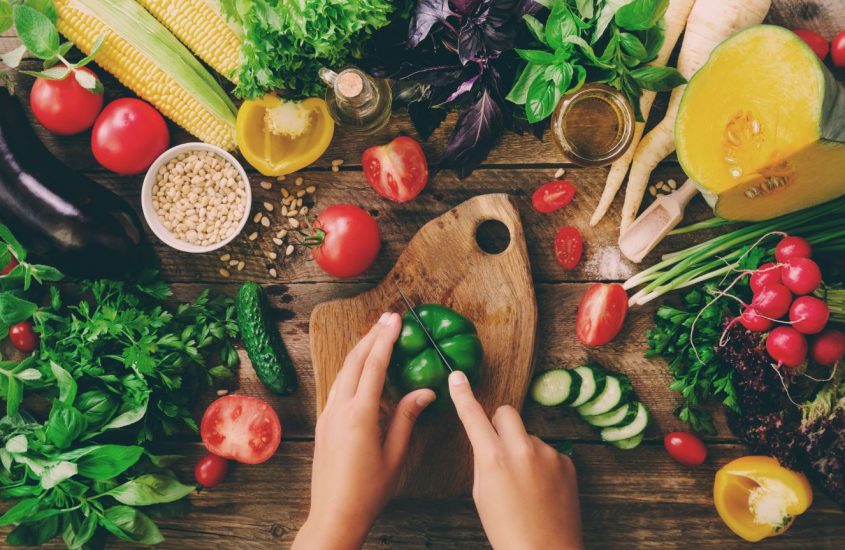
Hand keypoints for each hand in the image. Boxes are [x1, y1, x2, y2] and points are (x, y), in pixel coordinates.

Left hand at [293, 313, 435, 549]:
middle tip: (388, 318)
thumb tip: (425, 391)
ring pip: (343, 371)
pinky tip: (362, 369)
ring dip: (360, 350)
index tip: (395, 319)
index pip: (374, 366)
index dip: (385, 339)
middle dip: (372, 336)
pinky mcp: (324, 422)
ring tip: (376, 335)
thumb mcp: (395, 454)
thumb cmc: (368, 490)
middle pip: (354, 361)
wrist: (334, 514)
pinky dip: (351, 369)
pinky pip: (338, 386)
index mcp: (360, 415)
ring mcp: (328, 414)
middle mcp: (339, 409)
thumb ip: (407, 417)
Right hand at [449, 370, 583, 549]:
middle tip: (499, 448)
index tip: (458, 377)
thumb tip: (488, 442)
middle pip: (506, 413)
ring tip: (525, 485)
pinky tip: (542, 490)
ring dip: (523, 449)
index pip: (473, 416)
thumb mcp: (481, 494)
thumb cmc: (507, 530)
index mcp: (493, 458)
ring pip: (528, 435)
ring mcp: (548, 454)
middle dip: (499, 424)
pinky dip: (542, 465)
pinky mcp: (566, 462)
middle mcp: (522, 449)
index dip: (463, 395)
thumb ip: (484, 460)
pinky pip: (547, 452)